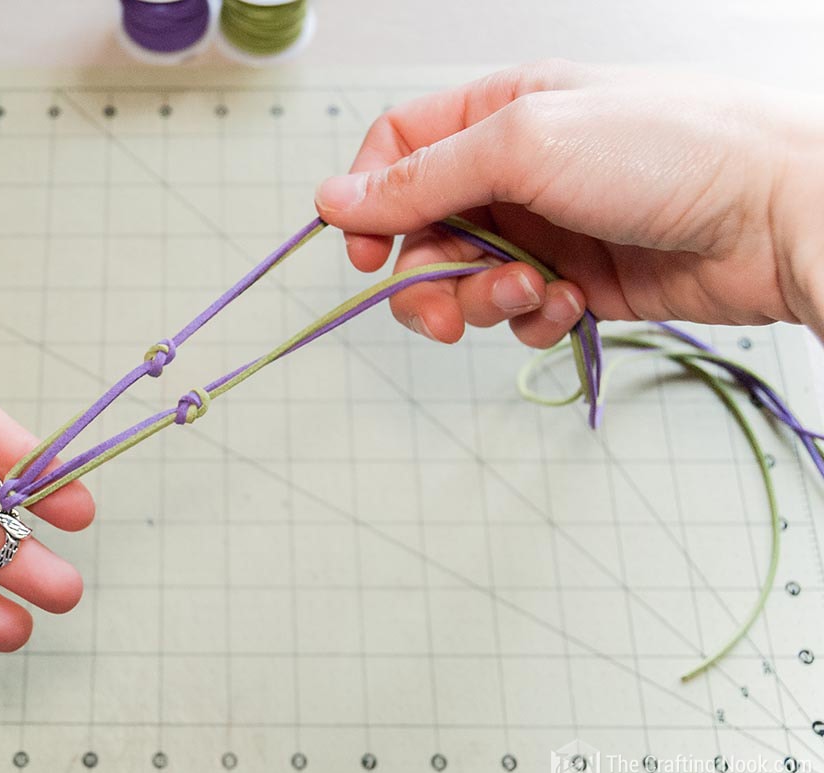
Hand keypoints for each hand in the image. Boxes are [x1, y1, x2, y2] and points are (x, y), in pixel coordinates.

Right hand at [315, 60, 823, 344]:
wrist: (778, 215)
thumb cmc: (668, 150)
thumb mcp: (524, 144)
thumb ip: (420, 178)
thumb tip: (333, 198)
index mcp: (496, 113)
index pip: (398, 153)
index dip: (370, 203)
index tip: (366, 252)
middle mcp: (514, 171)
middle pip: (422, 232)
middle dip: (426, 277)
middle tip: (442, 312)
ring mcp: (545, 229)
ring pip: (466, 282)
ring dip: (485, 302)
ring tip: (535, 295)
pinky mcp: (577, 282)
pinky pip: (519, 314)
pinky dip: (535, 319)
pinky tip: (575, 304)